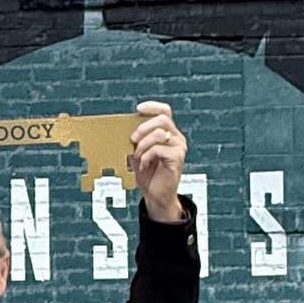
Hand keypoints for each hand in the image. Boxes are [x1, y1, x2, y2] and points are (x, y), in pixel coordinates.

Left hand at [130, 101, 186, 222]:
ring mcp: (179, 147)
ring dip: (143, 144)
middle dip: (143, 127)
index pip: (165, 111)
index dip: (152, 106)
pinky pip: (159, 149)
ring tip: (137, 156)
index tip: (138, 108)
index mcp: (168, 132)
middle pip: (162, 119)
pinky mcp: (177, 158)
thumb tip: (124, 128)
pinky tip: (144, 164)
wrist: (155, 195)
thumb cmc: (148, 174)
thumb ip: (136, 140)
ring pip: (159, 133)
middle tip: (132, 139)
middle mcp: (176, 137)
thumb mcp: (138, 152)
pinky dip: (147, 155)